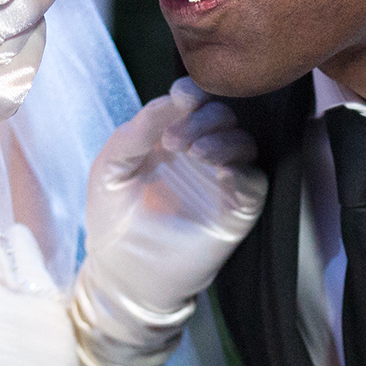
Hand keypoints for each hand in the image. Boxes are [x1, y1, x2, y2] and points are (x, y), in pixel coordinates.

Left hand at [85, 78, 265, 303]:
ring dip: (221, 140)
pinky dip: (241, 169)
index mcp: (171, 134)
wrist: (123, 271)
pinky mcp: (238, 208)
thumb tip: (177, 96)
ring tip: (195, 154)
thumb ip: (139, 129)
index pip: (195, 101)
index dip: (192, 94)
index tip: (182, 98)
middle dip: (202, 119)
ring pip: (242, 141)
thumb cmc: (113, 216)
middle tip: (175, 141)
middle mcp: (201, 151)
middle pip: (222, 115)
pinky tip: (219, 170)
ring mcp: (222, 179)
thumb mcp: (112, 165)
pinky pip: (253, 180)